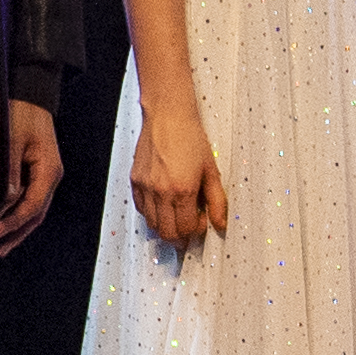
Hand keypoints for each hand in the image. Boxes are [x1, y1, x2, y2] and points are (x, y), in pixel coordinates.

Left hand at [0, 101, 63, 253]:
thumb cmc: (23, 115)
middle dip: (19, 233)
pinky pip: (33, 199)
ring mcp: (47, 174)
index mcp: (49, 169)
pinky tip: (9, 220)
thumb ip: (10, 171)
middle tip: (0, 248)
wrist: (31, 96)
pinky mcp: (39, 172)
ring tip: (4, 243)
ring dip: (21, 227)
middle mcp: (52, 175)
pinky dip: (21, 213)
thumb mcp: (13, 141)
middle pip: (38, 213)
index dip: (14, 221)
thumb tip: (6, 200)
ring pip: (36, 209)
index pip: (33, 205)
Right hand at [131, 107, 227, 250]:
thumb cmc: (191, 139)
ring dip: (165, 226)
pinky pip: (141, 209)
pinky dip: (152, 214)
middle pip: (167, 233)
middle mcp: (161, 193)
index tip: (202, 222)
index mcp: (183, 191)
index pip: (185, 229)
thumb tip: (221, 223)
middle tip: (189, 230)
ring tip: (178, 215)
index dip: (195, 232)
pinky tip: (164, 205)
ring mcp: (145, 188)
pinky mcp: (134, 181)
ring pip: (152, 224)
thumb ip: (217, 200)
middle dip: (179, 237)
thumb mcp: (212, 170)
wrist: (168, 116)